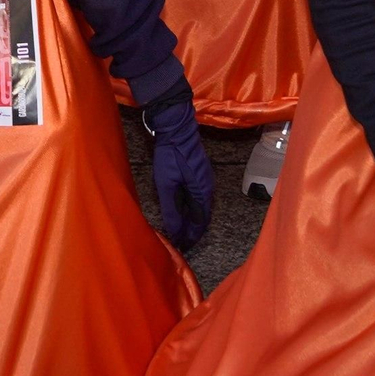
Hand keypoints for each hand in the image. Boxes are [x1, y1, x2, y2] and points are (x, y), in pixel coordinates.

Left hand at [146, 100, 214, 250]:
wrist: (176, 128)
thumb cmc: (170, 156)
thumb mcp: (166, 184)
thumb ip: (171, 209)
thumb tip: (175, 232)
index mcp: (202, 192)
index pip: (199, 222)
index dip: (191, 236)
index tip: (183, 247)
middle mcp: (208, 187)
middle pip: (202, 216)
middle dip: (192, 230)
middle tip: (182, 242)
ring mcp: (206, 179)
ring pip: (201, 206)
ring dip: (192, 219)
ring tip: (181, 230)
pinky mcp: (200, 173)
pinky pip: (199, 197)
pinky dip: (192, 208)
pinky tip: (183, 209)